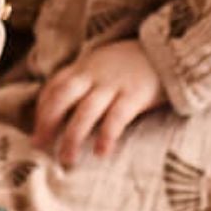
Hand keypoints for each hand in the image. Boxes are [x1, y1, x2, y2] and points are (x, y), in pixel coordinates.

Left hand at [30, 40, 165, 167]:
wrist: (173, 51)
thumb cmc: (134, 64)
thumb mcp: (104, 64)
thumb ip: (85, 80)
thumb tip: (65, 110)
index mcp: (85, 66)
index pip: (54, 86)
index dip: (42, 109)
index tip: (37, 130)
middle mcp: (95, 74)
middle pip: (63, 97)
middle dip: (48, 122)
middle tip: (39, 145)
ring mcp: (115, 83)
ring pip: (86, 110)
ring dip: (72, 136)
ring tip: (66, 159)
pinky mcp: (136, 94)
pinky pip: (117, 117)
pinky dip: (106, 135)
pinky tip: (100, 153)